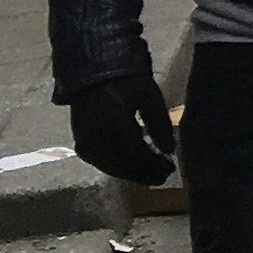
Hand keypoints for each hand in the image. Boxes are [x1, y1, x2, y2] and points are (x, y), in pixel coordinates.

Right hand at [66, 70, 178, 186]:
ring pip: (113, 168)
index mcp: (112, 122)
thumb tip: (169, 150)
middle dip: (146, 172)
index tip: (171, 168)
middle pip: (124, 164)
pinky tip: (135, 168)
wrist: (92, 77)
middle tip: (165, 175)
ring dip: (134, 173)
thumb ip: (158, 122)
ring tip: (153, 175)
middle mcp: (95, 137)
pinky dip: (120, 168)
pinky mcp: (81, 148)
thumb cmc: (125, 82)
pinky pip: (103, 164)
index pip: (135, 152)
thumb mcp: (148, 95)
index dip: (153, 164)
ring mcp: (85, 144)